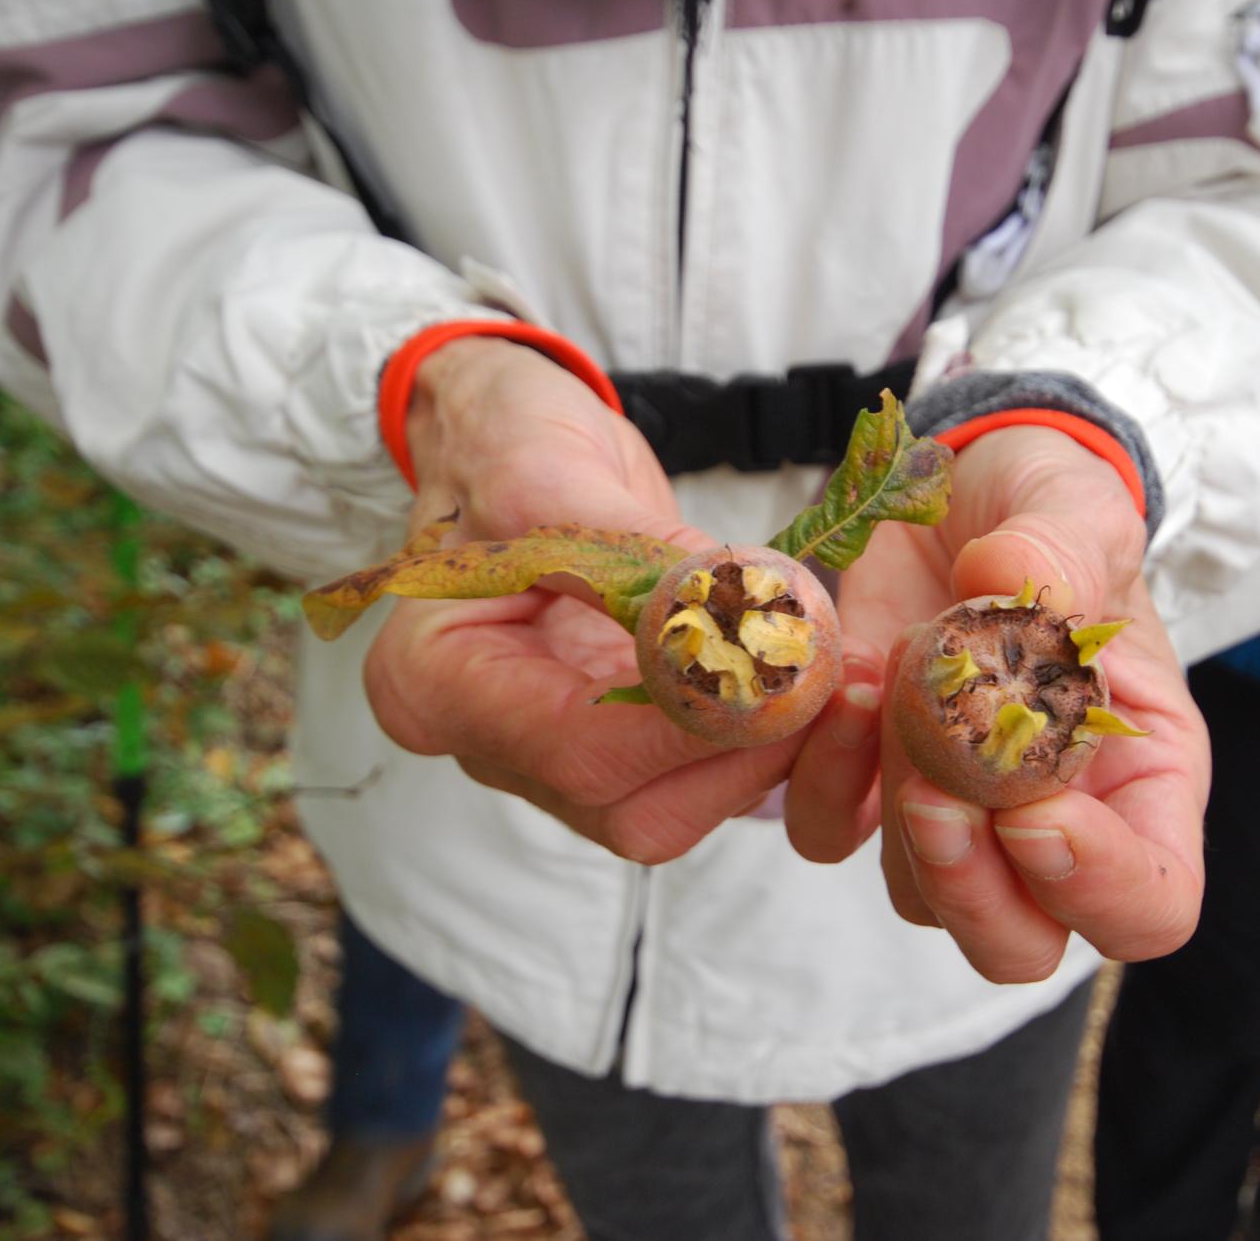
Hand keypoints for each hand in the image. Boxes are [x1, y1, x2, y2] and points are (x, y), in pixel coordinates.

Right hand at [362, 337, 808, 862]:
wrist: (510, 446)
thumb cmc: (506, 447)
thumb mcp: (552, 474)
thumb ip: (638, 553)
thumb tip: (740, 611)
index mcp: (435, 687)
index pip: (580, 750)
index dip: (693, 723)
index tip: (784, 669)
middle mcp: (490, 748)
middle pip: (634, 813)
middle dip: (741, 754)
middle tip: (825, 675)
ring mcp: (552, 761)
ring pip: (679, 811)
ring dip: (764, 752)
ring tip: (824, 668)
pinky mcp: (615, 752)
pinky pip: (696, 782)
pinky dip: (760, 742)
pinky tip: (801, 680)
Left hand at [787, 425, 1209, 982]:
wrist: (969, 490)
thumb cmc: (1049, 510)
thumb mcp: (1076, 508)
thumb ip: (1062, 547)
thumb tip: (1009, 581)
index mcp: (1144, 776)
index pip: (1152, 904)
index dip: (1097, 888)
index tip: (1032, 811)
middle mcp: (1057, 817)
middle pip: (1023, 943)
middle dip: (972, 893)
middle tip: (933, 796)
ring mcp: (961, 810)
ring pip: (922, 899)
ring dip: (896, 818)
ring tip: (888, 695)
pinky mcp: (876, 778)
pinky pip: (834, 833)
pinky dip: (824, 781)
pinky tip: (844, 690)